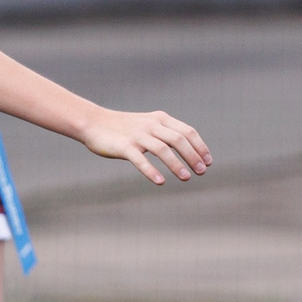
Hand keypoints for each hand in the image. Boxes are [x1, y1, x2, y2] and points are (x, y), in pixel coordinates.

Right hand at [79, 108, 211, 184]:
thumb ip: (166, 134)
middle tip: (201, 172)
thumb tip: (189, 152)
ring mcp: (138, 135)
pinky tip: (160, 182)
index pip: (187, 132)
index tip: (208, 162)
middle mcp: (152, 125)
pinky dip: (151, 171)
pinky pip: (140, 159)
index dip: (200, 147)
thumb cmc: (124, 128)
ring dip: (177, 164)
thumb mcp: (149, 125)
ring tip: (187, 178)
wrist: (94, 123)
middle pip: (179, 140)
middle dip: (193, 156)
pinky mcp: (124, 146)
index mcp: (161, 119)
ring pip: (162, 149)